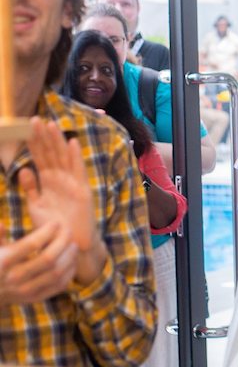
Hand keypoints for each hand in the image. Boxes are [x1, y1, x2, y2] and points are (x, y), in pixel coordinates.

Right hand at [0, 221, 79, 304]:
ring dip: (69, 257)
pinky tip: (72, 261)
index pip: (31, 244)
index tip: (56, 223)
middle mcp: (14, 278)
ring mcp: (25, 290)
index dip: (47, 232)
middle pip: (48, 258)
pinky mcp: (35, 298)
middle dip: (62, 242)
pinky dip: (69, 272)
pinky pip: (59, 285)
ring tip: (73, 245)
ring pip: (56, 273)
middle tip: (68, 231)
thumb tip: (1, 224)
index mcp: (4, 261)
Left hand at [19, 118, 107, 285]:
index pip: (39, 158)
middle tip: (34, 120)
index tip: (25, 128)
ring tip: (51, 125)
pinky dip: (76, 157)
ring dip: (57, 142)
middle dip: (43, 137)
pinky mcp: (83, 191)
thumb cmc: (53, 228)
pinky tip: (72, 143)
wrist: (70, 246)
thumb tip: (24, 170)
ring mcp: (73, 184)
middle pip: (51, 154)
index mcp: (48, 182)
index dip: (33, 144)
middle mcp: (61, 179)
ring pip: (63, 158)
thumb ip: (30, 188)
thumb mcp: (36, 206)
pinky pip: (79, 171)